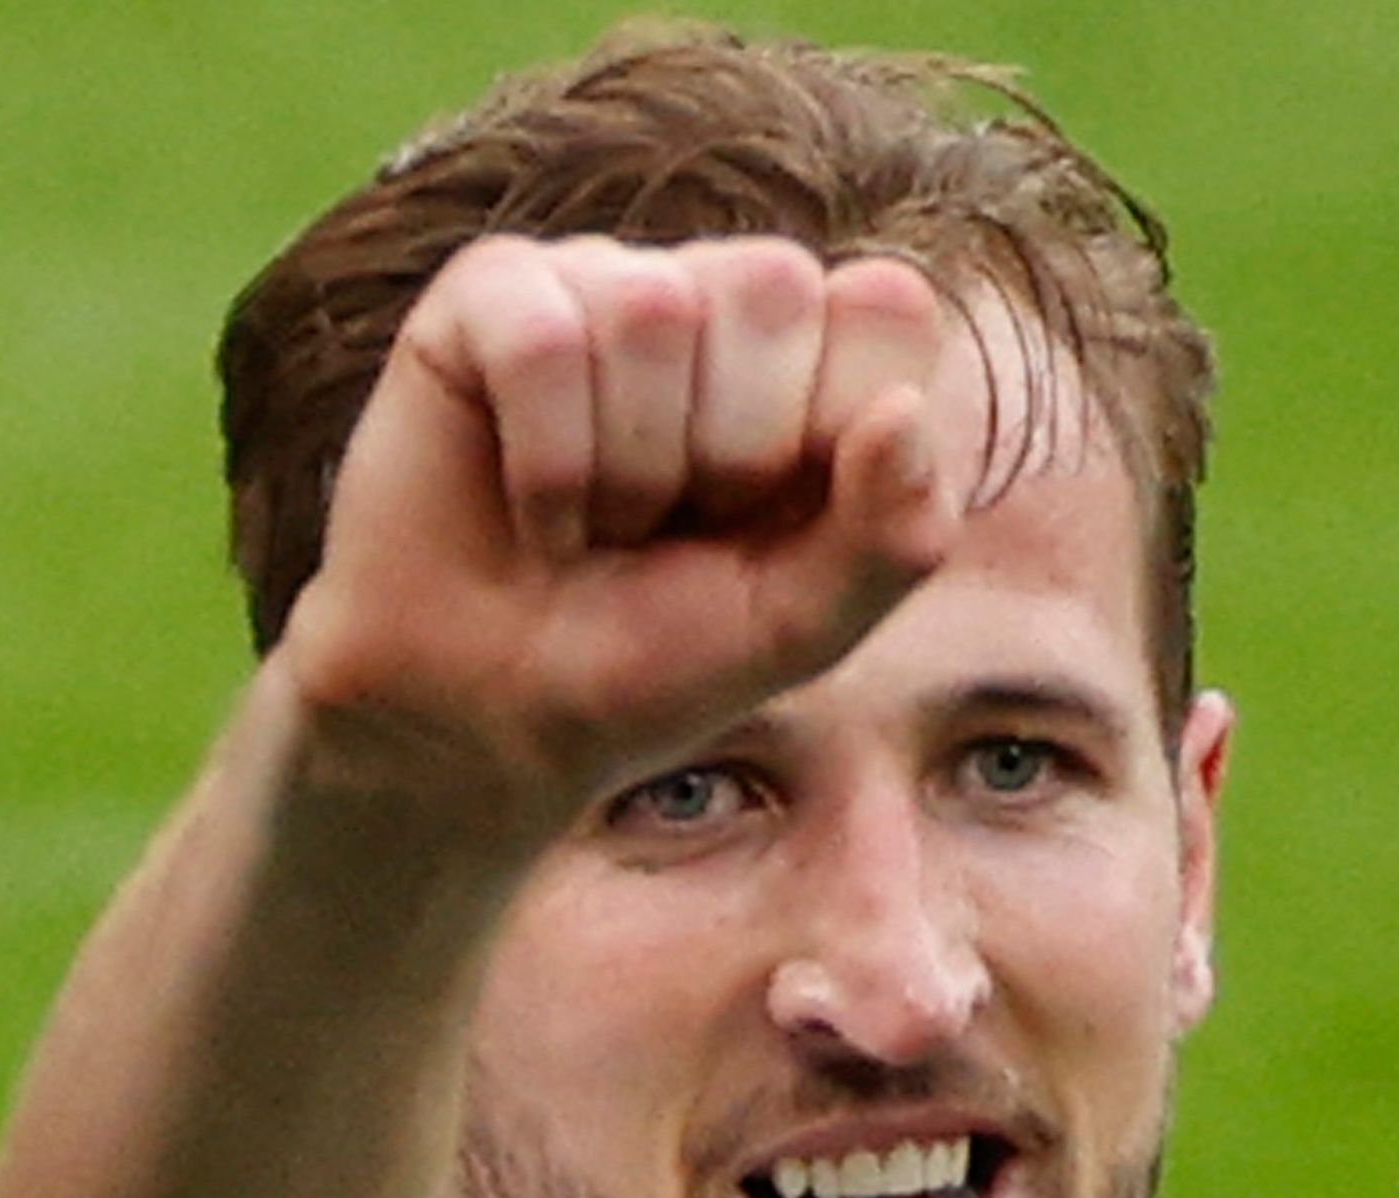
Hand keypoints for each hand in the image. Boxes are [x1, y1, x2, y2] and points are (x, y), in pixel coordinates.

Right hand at [274, 233, 955, 835]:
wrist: (499, 716)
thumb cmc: (659, 658)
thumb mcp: (804, 625)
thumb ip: (893, 537)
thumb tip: (907, 413)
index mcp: (819, 356)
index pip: (889, 305)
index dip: (836, 430)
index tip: (775, 519)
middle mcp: (718, 295)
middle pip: (775, 287)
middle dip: (731, 449)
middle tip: (674, 523)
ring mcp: (605, 279)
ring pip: (651, 309)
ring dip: (627, 467)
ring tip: (600, 520)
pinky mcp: (491, 295)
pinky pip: (542, 338)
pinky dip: (544, 461)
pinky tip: (534, 508)